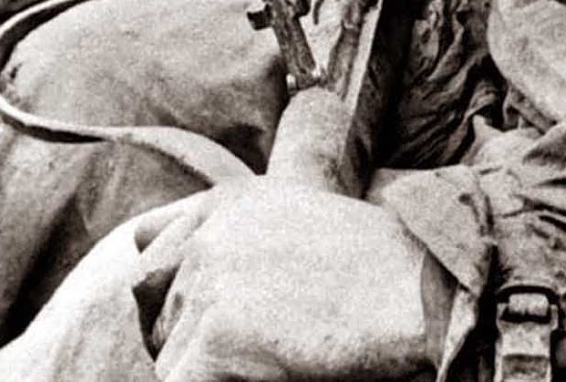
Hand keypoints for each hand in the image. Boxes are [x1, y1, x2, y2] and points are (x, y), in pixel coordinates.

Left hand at [132, 182, 445, 381]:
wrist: (418, 294)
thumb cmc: (378, 267)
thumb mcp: (302, 217)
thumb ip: (235, 229)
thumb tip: (147, 249)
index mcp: (229, 202)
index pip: (151, 245)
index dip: (168, 287)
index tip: (220, 316)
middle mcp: (208, 236)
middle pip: (157, 312)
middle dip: (190, 340)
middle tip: (254, 346)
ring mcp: (207, 287)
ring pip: (171, 359)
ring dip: (208, 371)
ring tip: (274, 361)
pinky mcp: (215, 340)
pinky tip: (263, 379)